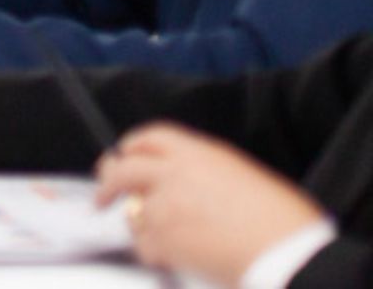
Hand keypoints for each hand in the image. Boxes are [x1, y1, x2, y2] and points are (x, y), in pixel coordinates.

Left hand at [96, 123, 326, 284]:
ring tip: (171, 239)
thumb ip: (207, 173)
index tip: (124, 154)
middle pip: (123, 169)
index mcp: (200, 153)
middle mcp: (175, 173)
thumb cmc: (285, 222)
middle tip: (104, 194)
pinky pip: (144, 245)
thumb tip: (189, 185)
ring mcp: (165, 205)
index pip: (152, 138)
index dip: (132, 146)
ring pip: (133, 213)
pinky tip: (179, 257)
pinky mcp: (164, 238)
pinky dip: (156, 253)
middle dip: (108, 180)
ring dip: (143, 226)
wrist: (290, 255)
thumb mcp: (246, 176)